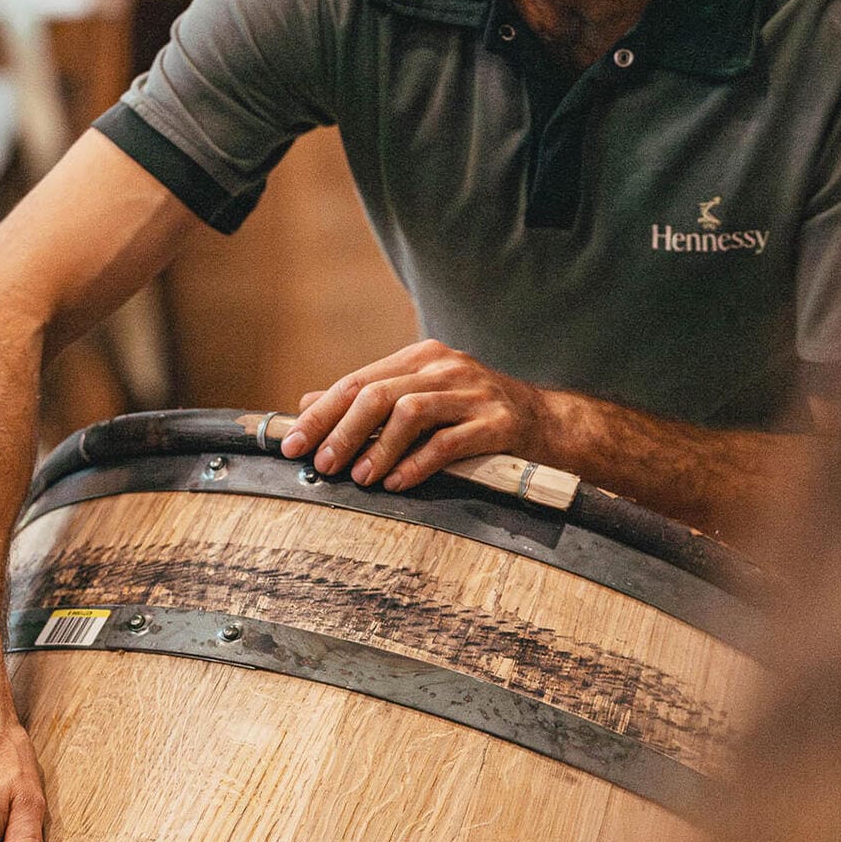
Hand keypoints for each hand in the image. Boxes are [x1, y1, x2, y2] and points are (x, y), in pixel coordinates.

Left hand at [279, 340, 551, 491]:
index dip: (321, 415)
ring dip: (378, 448)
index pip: (357, 382)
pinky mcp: (499, 422)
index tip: (291, 445)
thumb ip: (369, 399)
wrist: (549, 424)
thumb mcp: (421, 398)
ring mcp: (474, 393)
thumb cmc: (473, 415)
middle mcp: (445, 368)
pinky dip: (418, 464)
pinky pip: (449, 442)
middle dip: (342, 431)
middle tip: (322, 466)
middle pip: (378, 394)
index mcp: (421, 358)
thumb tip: (306, 404)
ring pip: (411, 413)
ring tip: (359, 478)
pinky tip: (398, 483)